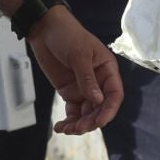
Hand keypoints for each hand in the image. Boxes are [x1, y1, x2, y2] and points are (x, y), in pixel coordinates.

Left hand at [27, 7, 123, 133]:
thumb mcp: (79, 55)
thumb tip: (97, 100)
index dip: (109, 110)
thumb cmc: (67, 35)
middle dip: (91, 120)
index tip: (99, 122)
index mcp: (107, 70)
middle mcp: (98, 82)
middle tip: (78, 128)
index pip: (114, 94)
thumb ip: (87, 79)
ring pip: (87, 113)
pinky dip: (68, 121)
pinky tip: (60, 127)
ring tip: (66, 129)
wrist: (45, 29)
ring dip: (79, 124)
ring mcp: (84, 88)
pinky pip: (73, 111)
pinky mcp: (70, 92)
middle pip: (100, 108)